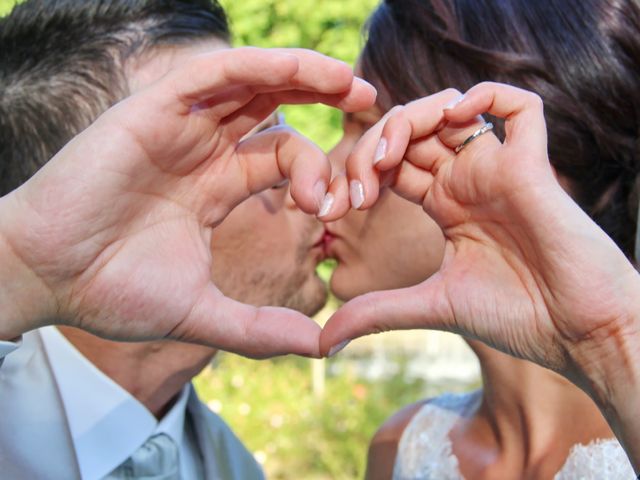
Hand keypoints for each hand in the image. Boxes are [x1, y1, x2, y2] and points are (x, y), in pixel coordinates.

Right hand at [0, 47, 372, 357]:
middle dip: (323, 104)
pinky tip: (303, 70)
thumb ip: (259, 328)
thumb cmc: (113, 291)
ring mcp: (179, 126)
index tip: (341, 206)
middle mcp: (203, 150)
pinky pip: (214, 72)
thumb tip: (321, 347)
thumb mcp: (201, 312)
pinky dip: (258, 65)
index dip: (319, 176)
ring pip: (251, 82)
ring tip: (352, 84)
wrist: (48, 276)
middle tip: (372, 109)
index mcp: (216, 188)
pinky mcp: (153, 108)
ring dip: (303, 75)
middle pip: (275, 111)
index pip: (281, 162)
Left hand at [321, 83, 639, 391]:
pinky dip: (486, 95)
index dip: (356, 175)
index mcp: (445, 204)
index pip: (391, 164)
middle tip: (356, 188)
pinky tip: (454, 117)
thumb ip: (376, 311)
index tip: (331, 210)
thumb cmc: (515, 318)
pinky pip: (519, 107)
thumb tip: (323, 341)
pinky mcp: (533, 166)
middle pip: (410, 132)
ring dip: (408, 119)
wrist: (576, 336)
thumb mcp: (431, 306)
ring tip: (388, 157)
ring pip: (450, 109)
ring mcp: (498, 169)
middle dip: (371, 148)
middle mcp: (468, 180)